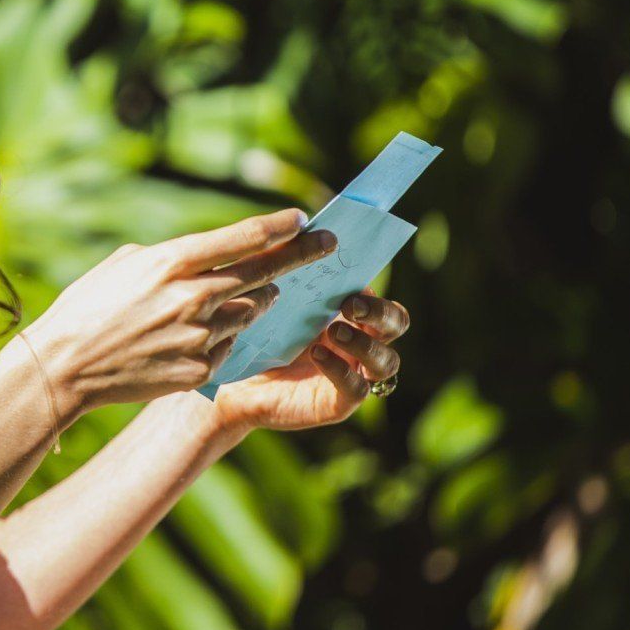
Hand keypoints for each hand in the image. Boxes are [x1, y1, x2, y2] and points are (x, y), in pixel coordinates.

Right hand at [16, 208, 337, 423]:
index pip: (243, 238)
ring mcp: (200, 336)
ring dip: (252, 302)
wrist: (64, 367)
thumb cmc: (87, 307)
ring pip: (251, 312)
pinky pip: (229, 347)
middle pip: (266, 272)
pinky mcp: (200, 369)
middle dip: (301, 256)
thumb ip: (172, 258)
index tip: (302, 219)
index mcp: (173, 262)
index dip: (278, 226)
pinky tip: (193, 337)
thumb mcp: (124, 263)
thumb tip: (205, 258)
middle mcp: (194, 296)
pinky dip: (222, 338)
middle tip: (327, 246)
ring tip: (234, 299)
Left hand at [209, 291, 409, 438]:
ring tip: (334, 330)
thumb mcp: (275, 300)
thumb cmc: (256, 331)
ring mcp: (354, 374)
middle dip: (381, 312)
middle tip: (351, 303)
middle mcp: (361, 343)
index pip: (382, 295)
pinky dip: (341, 370)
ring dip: (364, 343)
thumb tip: (302, 226)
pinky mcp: (338, 403)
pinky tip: (317, 354)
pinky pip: (357, 389)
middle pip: (397, 324)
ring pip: (387, 361)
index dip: (376, 283)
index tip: (353, 279)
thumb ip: (294, 271)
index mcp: (351, 314)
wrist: (232, 379)